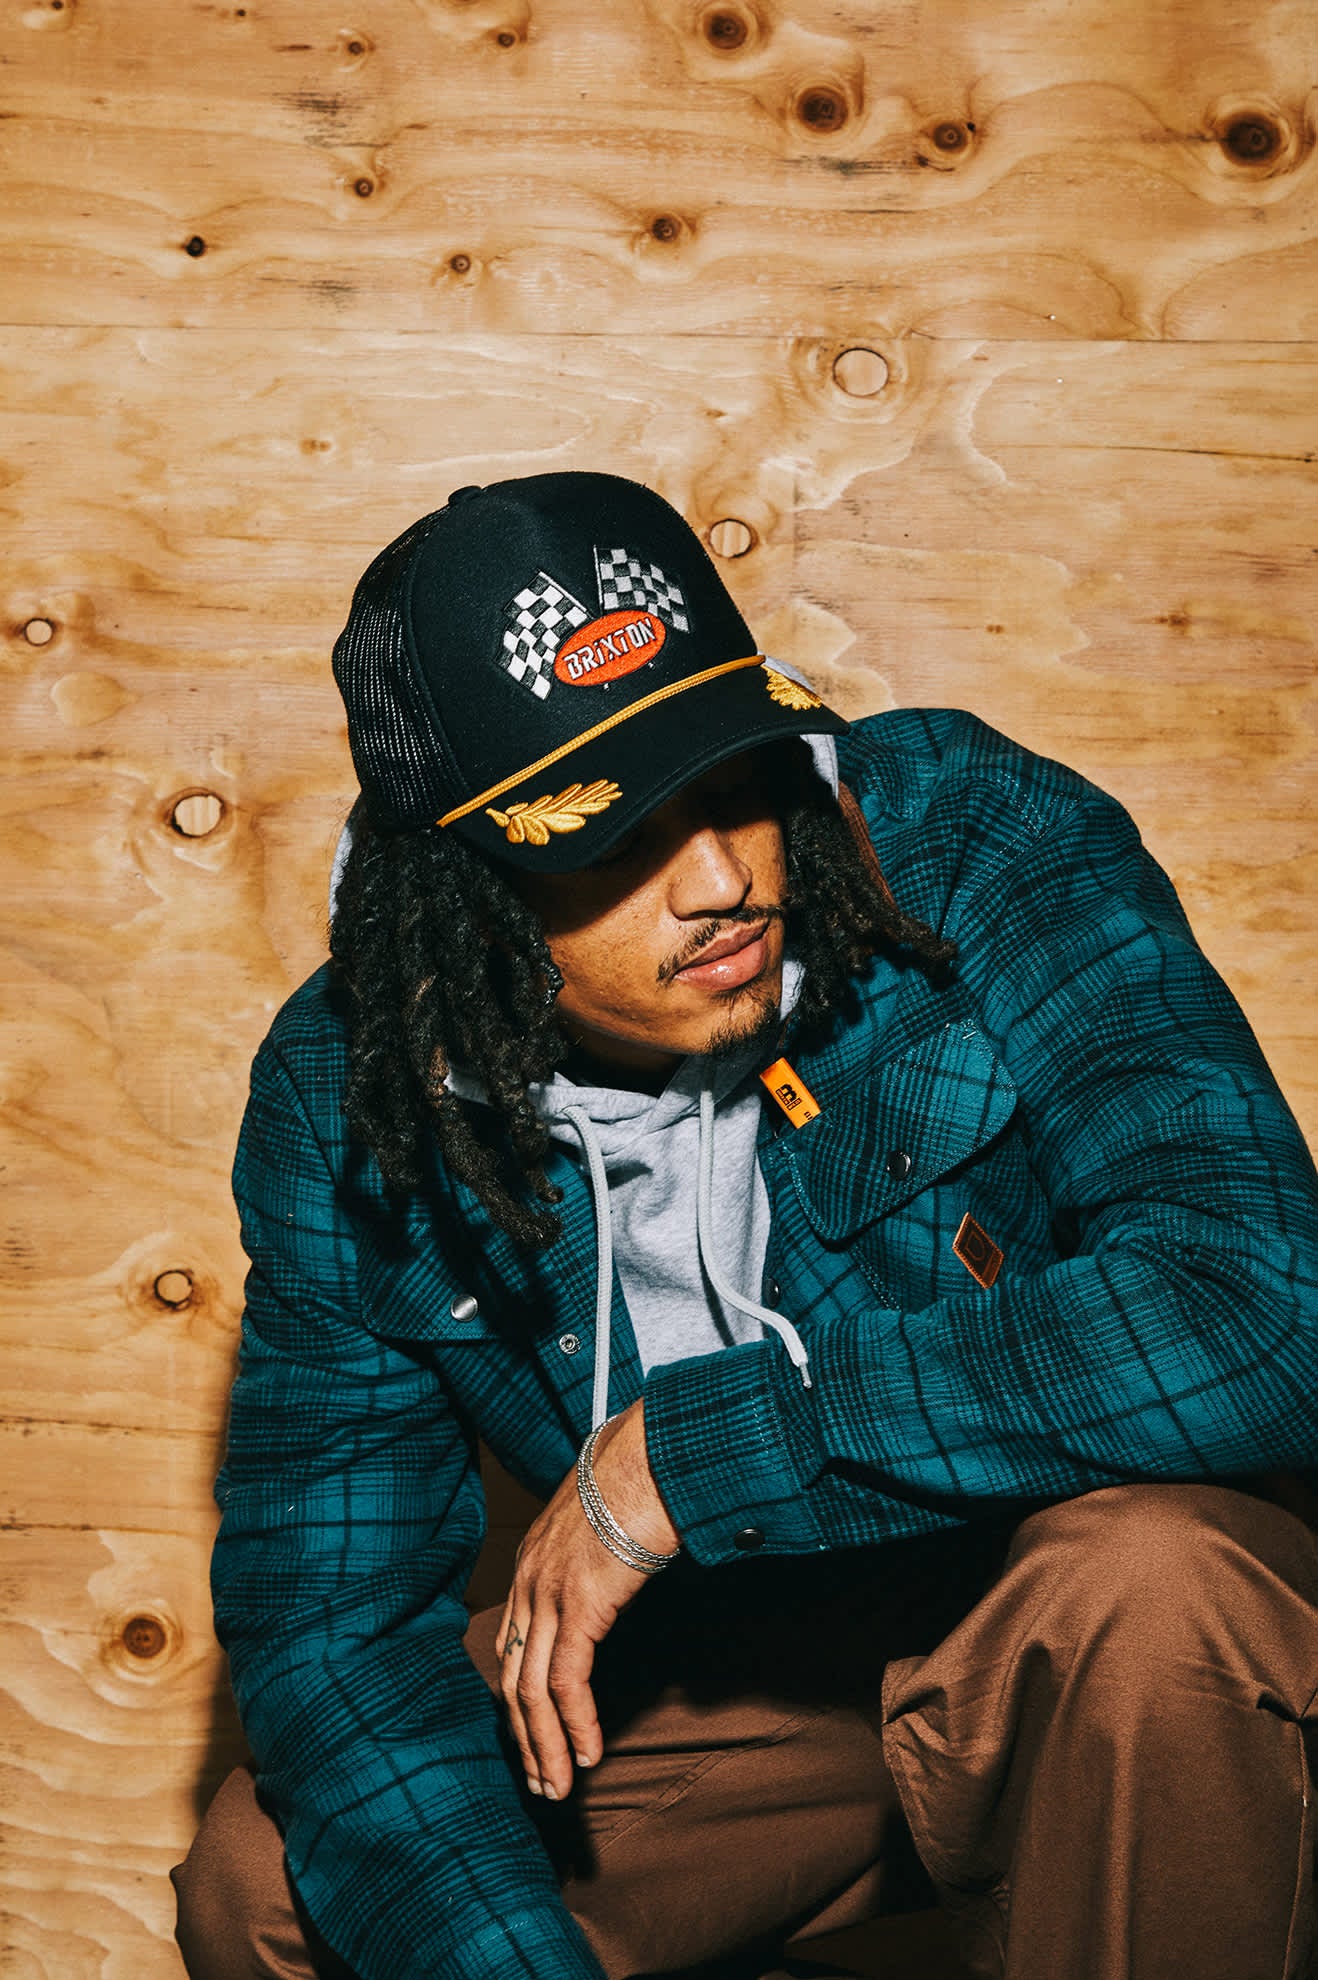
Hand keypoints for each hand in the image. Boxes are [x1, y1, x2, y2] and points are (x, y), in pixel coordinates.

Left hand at [495, 1399, 678, 1801]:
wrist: (652, 1453)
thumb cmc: (642, 1473)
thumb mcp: (607, 1516)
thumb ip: (602, 1550)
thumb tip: (623, 1562)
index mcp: (532, 1560)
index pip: (512, 1643)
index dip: (519, 1694)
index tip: (533, 1732)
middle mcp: (529, 1580)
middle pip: (511, 1675)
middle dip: (524, 1735)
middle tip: (540, 1778)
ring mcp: (549, 1594)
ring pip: (530, 1691)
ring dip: (546, 1746)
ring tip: (559, 1786)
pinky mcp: (579, 1607)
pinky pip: (568, 1683)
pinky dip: (576, 1727)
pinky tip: (588, 1755)